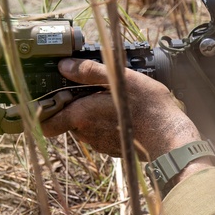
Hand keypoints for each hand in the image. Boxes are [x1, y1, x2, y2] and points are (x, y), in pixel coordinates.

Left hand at [43, 57, 200, 160]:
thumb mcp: (119, 78)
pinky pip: (99, 133)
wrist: (170, 138)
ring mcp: (98, 143)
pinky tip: (122, 112)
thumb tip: (63, 66)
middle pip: (66, 118)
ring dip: (91, 112)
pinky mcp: (110, 149)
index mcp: (80, 116)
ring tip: (112, 98)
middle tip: (93, 88)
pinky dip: (105, 122)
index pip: (44, 122)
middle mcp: (84, 133)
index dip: (44, 109)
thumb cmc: (147, 107)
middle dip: (75, 103)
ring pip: (84, 125)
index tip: (54, 95)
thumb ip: (88, 71)